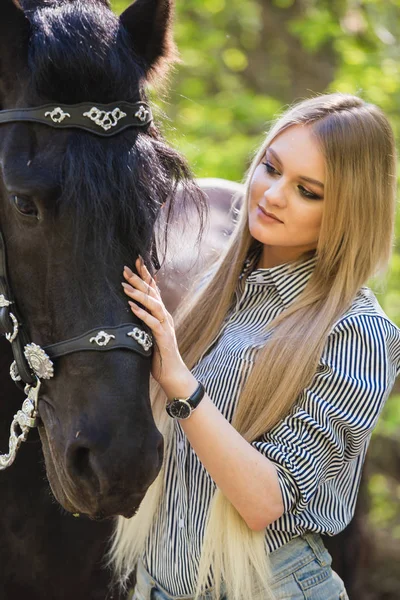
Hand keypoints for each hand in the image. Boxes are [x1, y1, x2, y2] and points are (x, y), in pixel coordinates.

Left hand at [122, 259, 196, 397]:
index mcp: (161, 314)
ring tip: (125, 286)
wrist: (172, 374)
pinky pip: (153, 323)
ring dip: (139, 295)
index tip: (136, 262)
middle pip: (153, 293)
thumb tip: (128, 310)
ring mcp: (166, 326)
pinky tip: (132, 307)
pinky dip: (142, 314)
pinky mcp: (164, 338)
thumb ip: (143, 321)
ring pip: (153, 305)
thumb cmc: (158, 356)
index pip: (153, 291)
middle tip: (125, 268)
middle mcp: (165, 317)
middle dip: (139, 279)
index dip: (146, 276)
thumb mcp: (147, 334)